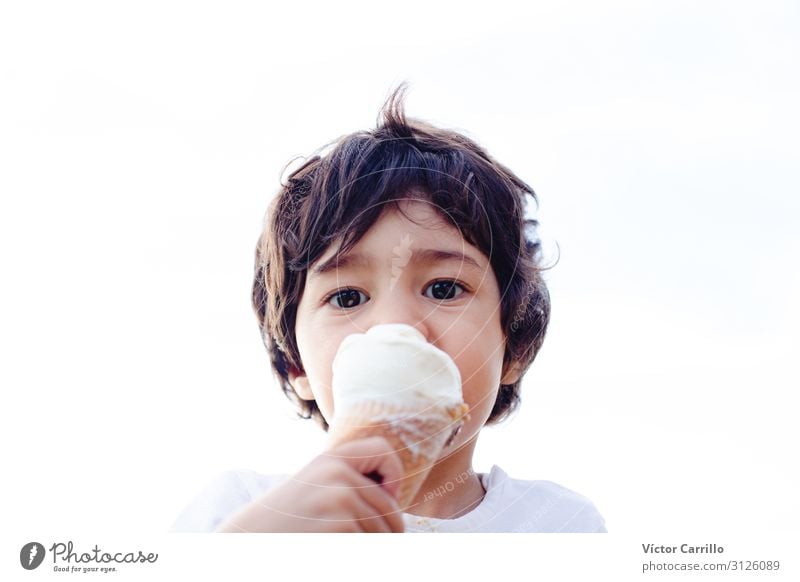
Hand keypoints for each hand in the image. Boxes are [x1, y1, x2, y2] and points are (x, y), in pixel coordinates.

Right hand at [216, 436, 404, 532]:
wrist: (249, 539)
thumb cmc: (288, 520)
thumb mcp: (316, 485)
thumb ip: (349, 480)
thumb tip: (396, 499)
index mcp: (333, 459)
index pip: (385, 452)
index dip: (393, 476)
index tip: (384, 498)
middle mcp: (338, 473)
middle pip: (390, 507)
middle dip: (387, 529)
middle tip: (366, 539)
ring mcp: (339, 499)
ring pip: (385, 531)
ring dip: (373, 545)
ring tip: (342, 541)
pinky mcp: (339, 525)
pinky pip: (370, 544)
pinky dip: (361, 553)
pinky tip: (334, 547)